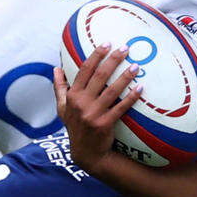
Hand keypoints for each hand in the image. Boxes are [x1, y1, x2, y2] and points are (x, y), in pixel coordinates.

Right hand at [58, 44, 138, 158]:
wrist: (85, 153)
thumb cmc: (75, 127)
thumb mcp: (62, 108)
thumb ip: (59, 88)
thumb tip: (56, 68)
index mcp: (72, 96)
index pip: (84, 70)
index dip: (96, 55)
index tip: (107, 43)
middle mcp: (81, 103)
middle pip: (99, 76)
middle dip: (113, 60)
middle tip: (126, 48)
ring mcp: (92, 114)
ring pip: (112, 90)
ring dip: (125, 76)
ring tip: (136, 65)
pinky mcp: (104, 124)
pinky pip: (121, 107)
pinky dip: (131, 97)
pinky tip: (141, 88)